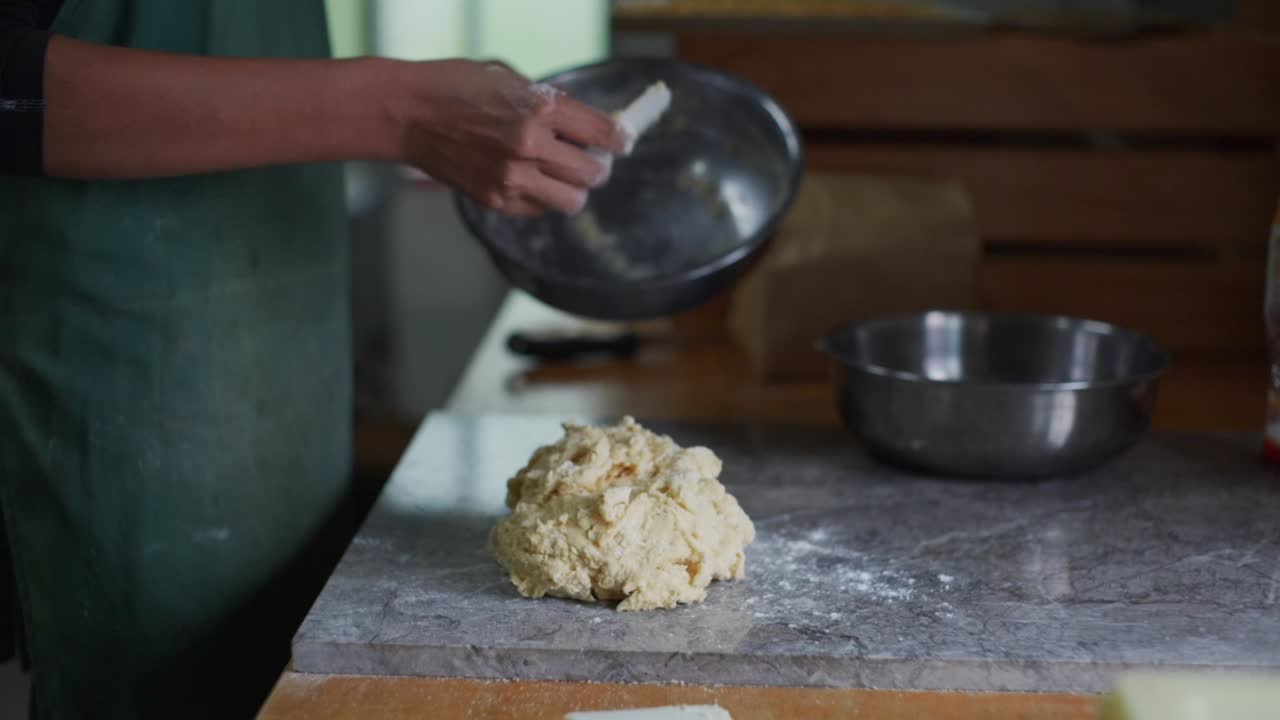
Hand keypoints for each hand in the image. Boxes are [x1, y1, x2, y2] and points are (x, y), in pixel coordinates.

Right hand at [394, 59, 625, 216]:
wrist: (407, 113)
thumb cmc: (456, 87)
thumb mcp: (510, 80)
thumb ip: (549, 105)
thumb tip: (584, 126)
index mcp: (539, 108)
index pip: (602, 132)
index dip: (619, 140)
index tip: (622, 143)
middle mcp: (530, 145)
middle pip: (593, 173)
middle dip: (597, 167)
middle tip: (590, 162)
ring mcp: (512, 177)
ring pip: (572, 201)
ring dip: (574, 190)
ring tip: (564, 178)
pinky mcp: (495, 199)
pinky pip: (538, 209)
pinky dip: (541, 198)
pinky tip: (528, 180)